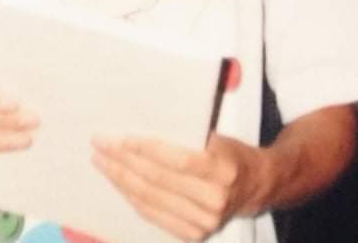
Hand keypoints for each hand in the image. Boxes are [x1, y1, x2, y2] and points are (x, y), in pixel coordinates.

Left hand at [91, 132, 264, 240]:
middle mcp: (213, 200)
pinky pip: (154, 214)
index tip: (121, 138)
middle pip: (158, 180)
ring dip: (121, 180)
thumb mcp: (216, 137)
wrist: (257, 186)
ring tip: (102, 162)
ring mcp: (203, 222)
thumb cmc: (232, 154)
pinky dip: (133, 197)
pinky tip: (119, 183)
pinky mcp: (193, 235)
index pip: (177, 160)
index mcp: (222, 170)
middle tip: (101, 144)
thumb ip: (186, 135)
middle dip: (124, 161)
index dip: (146, 150)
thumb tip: (142, 126)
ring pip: (151, 199)